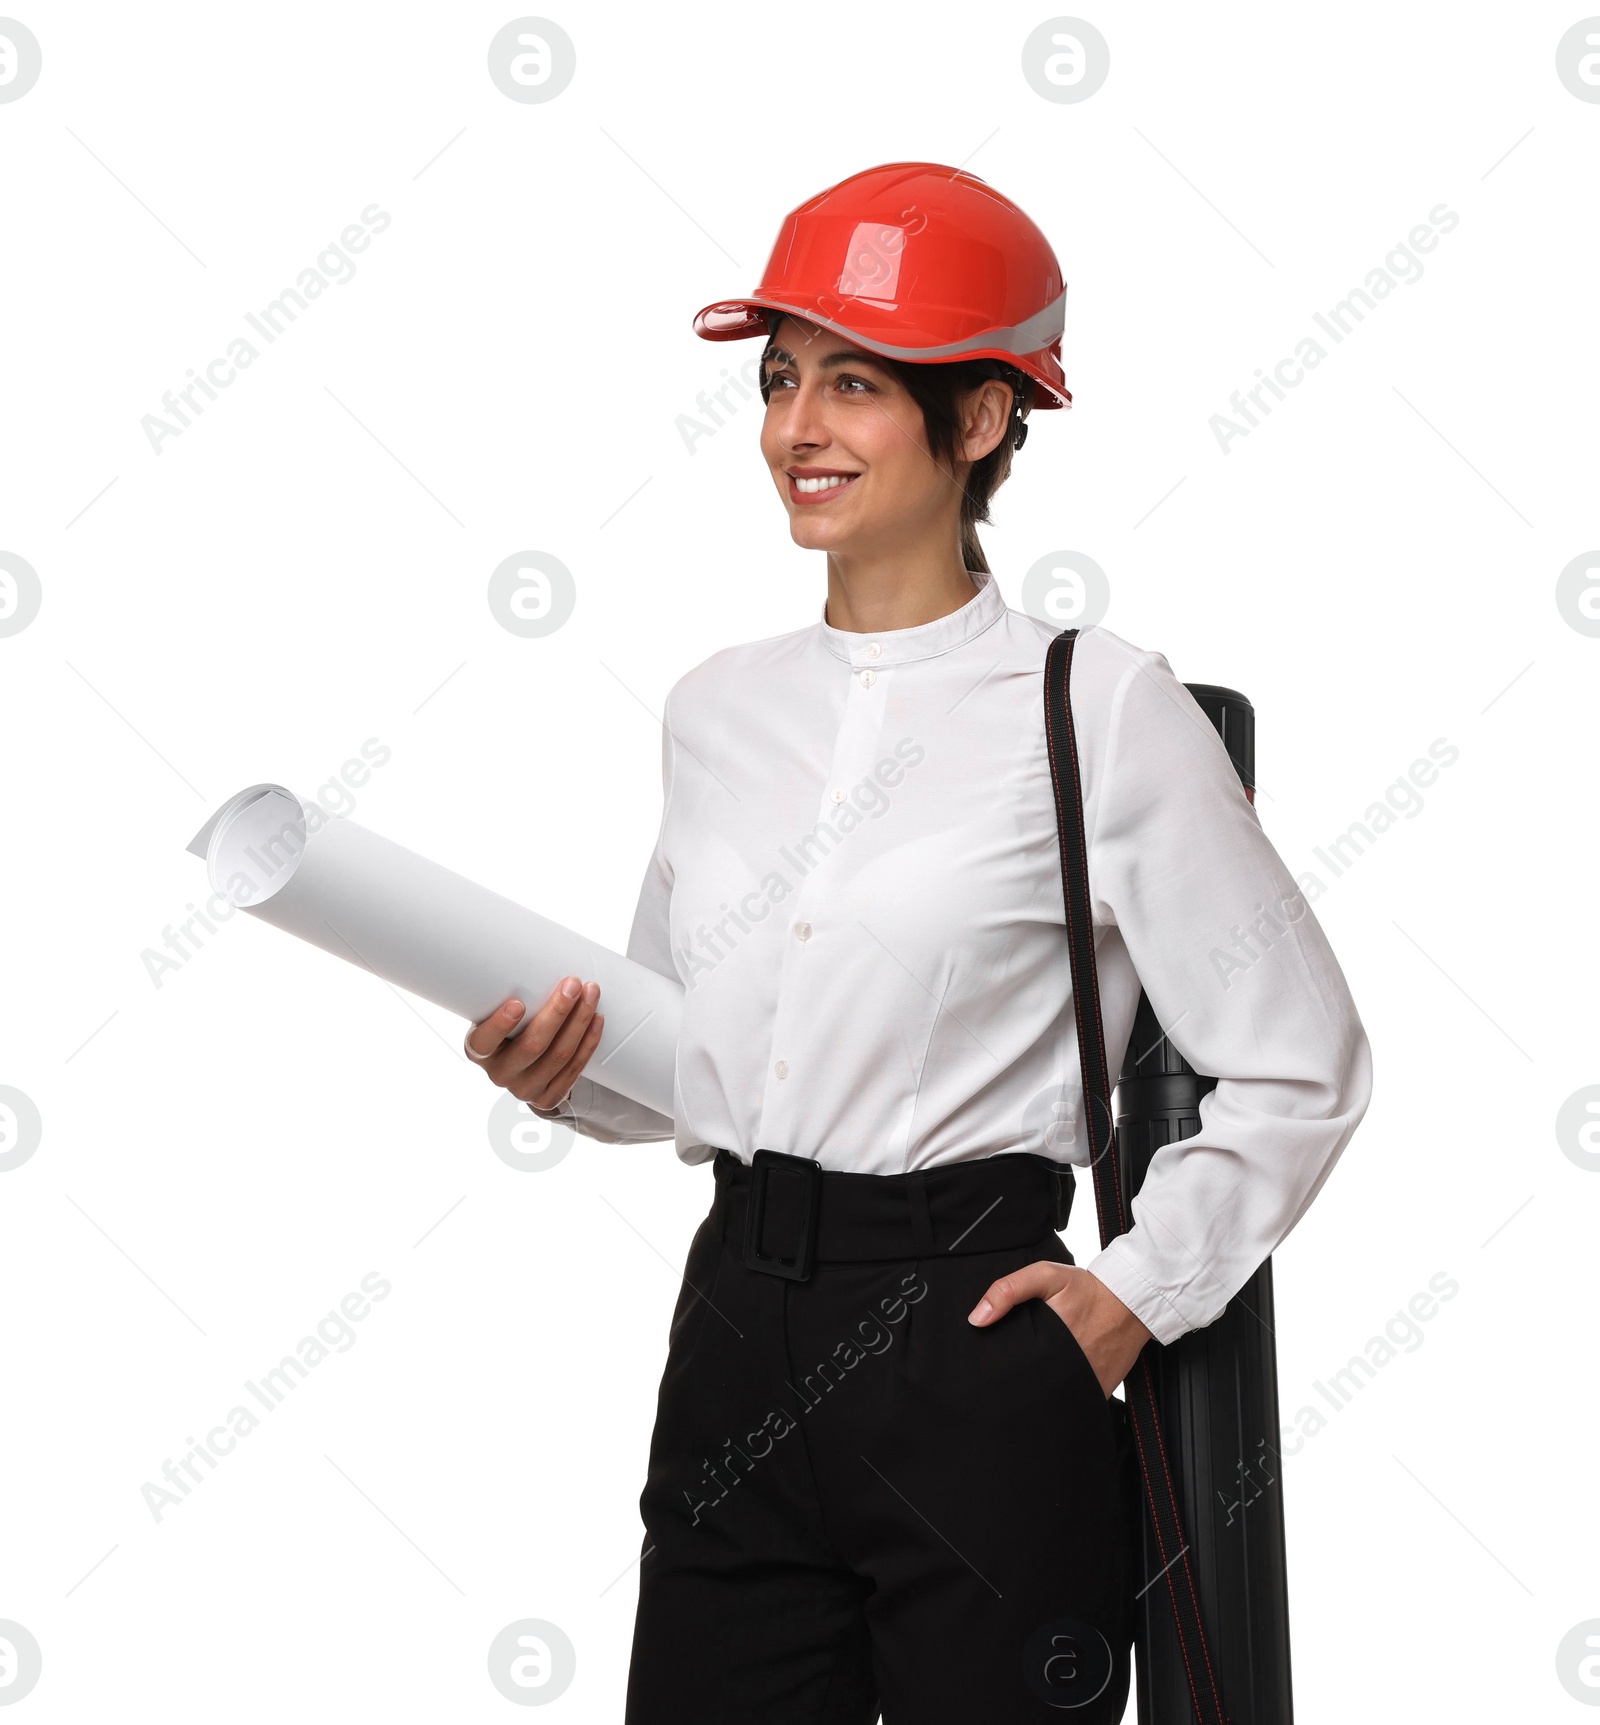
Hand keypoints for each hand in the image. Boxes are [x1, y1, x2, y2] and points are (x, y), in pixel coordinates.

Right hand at [466, 977, 603, 1109]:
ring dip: (579, 1022)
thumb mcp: (497, 1011)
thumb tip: (533, 951)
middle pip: (532, 1046)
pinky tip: (596, 1019)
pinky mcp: (547, 1098)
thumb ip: (506, 994)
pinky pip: (574, 1069)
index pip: (483, 1042)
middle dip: (557, 1012)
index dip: (499, 1025)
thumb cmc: (511, 1027)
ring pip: (559, 1056)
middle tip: (573, 984)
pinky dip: (588, 1042)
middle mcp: (499, 1073)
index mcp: (479, 1051)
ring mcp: (524, 1089)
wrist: (522, 1065)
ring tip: (591, 994)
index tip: (517, 1004)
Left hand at [967, 1262, 1152, 1397]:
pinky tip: (1053, 1387)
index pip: (1010, 1368)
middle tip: (1002, 1379)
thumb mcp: (1046, 1276)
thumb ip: (1008, 1291)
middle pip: (1028, 1387)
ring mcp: (1083, 1383)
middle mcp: (1065, 1368)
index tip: (985, 1368)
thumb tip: (976, 1319)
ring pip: (1050, 1399)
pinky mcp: (1098, 1391)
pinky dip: (1063, 1398)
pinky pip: (1074, 1402)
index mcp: (1046, 1342)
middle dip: (1014, 1384)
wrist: (1130, 1301)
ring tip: (1027, 1385)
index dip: (996, 1370)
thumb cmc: (1086, 1289)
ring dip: (1038, 1394)